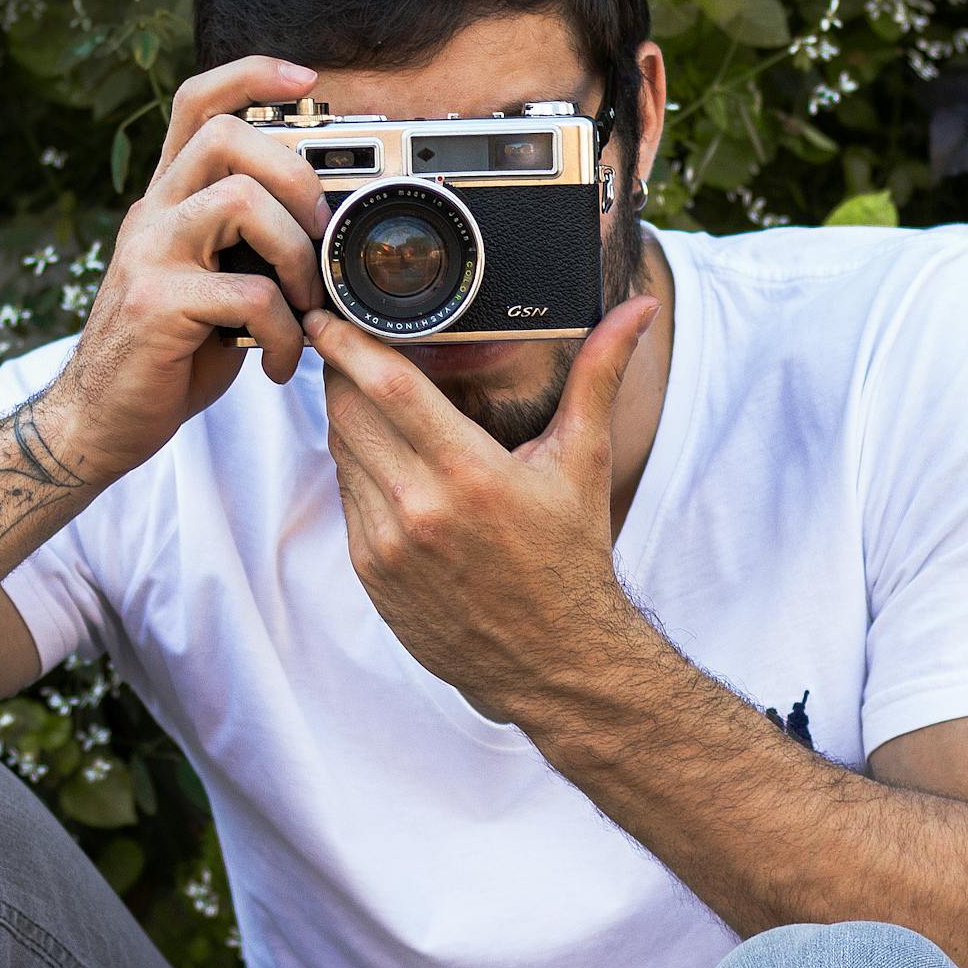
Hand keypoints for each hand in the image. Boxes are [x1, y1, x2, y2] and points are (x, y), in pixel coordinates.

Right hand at [46, 56, 330, 482]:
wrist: (100, 422)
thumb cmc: (167, 357)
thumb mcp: (210, 285)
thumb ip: (249, 249)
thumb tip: (326, 233)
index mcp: (167, 200)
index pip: (197, 103)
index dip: (251, 75)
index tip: (306, 80)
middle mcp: (153, 214)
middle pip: (225, 136)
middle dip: (296, 175)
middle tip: (321, 233)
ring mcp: (149, 255)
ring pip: (240, 200)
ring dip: (297, 253)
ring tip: (307, 304)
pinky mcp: (157, 305)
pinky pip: (250, 294)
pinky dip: (286, 332)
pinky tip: (283, 363)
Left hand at [309, 294, 660, 722]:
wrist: (553, 660)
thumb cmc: (571, 556)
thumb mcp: (584, 461)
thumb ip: (599, 375)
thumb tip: (638, 308)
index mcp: (470, 472)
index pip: (386, 387)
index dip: (348, 343)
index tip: (329, 313)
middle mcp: (419, 508)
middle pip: (346, 411)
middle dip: (343, 373)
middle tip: (350, 346)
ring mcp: (387, 545)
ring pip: (341, 452)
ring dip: (349, 419)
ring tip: (373, 400)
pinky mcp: (370, 573)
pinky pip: (346, 497)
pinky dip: (358, 470)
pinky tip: (389, 463)